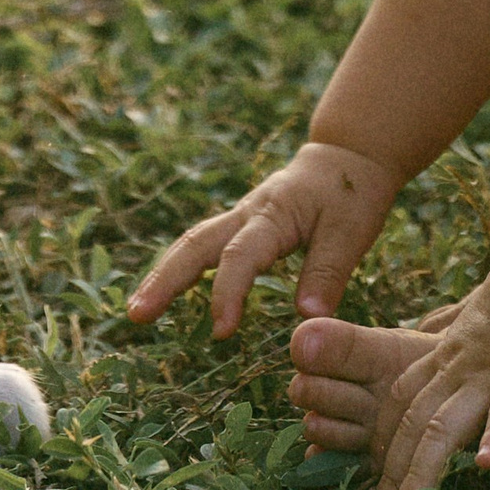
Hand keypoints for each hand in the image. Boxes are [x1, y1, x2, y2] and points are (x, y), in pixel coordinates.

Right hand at [126, 141, 402, 338]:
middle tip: (137, 315)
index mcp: (275, 214)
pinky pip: (203, 244)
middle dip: (165, 278)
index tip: (221, 332)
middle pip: (197, 242)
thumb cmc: (352, 195)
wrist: (348, 157)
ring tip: (137, 311)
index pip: (242, 255)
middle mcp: (249, 212)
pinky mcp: (241, 224)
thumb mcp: (351, 231)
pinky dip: (180, 267)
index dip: (228, 292)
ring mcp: (240, 216)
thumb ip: (328, 273)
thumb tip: (306, 319)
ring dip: (164, 274)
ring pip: (193, 242)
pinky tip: (163, 292)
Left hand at [369, 262, 489, 489]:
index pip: (403, 403)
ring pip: (446, 424)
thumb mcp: (483, 319)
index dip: (385, 443)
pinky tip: (487, 463)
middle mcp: (460, 367)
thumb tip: (435, 342)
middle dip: (393, 470)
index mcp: (449, 356)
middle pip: (414, 422)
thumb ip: (457, 334)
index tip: (376, 482)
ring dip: (423, 468)